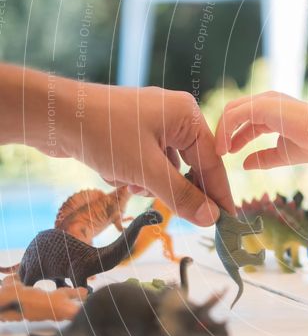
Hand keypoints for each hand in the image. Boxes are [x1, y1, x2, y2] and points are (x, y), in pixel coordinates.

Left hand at [62, 83, 233, 225]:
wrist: (52, 114)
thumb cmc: (104, 134)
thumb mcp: (146, 170)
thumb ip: (181, 196)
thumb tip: (210, 219)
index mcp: (187, 115)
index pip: (213, 161)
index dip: (219, 194)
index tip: (228, 221)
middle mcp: (174, 116)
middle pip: (188, 165)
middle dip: (170, 186)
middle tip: (173, 212)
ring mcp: (151, 123)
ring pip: (164, 168)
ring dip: (146, 181)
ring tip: (125, 179)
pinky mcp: (130, 133)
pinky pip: (144, 163)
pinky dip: (131, 174)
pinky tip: (111, 170)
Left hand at [215, 91, 307, 168]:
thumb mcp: (282, 154)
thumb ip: (263, 158)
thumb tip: (244, 165)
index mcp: (273, 111)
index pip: (246, 120)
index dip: (236, 136)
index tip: (230, 153)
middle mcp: (267, 102)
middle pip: (235, 112)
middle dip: (225, 132)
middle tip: (221, 152)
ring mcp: (263, 101)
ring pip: (231, 111)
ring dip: (222, 132)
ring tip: (220, 152)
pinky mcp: (260, 105)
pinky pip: (233, 116)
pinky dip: (225, 131)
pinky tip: (225, 148)